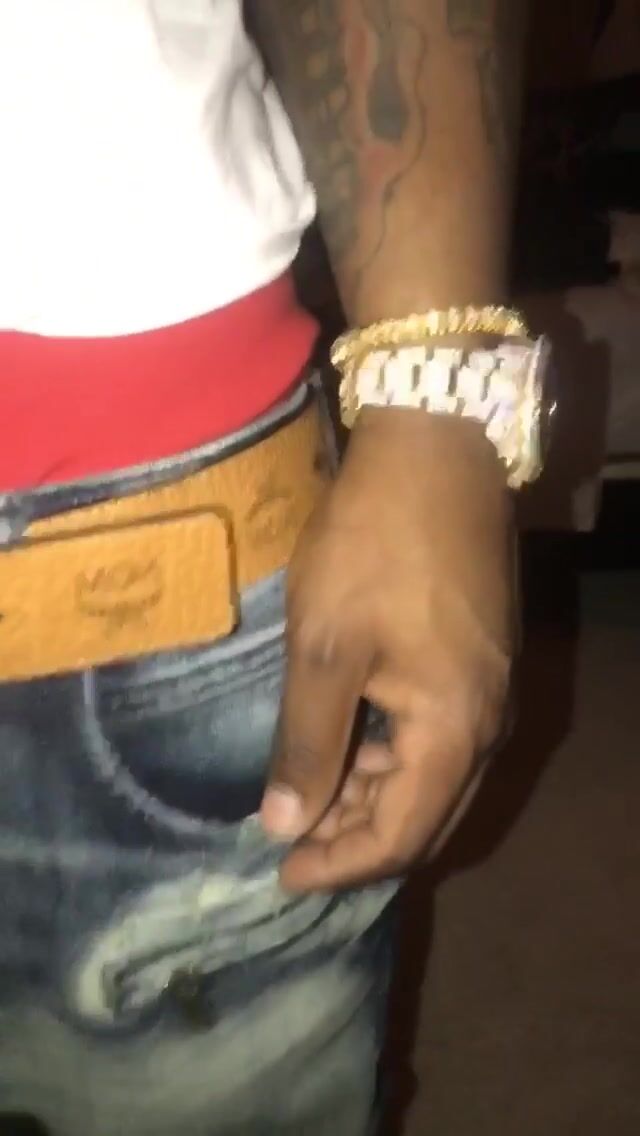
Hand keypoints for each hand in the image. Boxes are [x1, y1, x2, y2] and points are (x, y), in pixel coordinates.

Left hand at [260, 407, 515, 891]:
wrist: (436, 450)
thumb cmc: (373, 548)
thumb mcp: (324, 648)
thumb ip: (307, 743)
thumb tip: (282, 825)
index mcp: (454, 731)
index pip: (398, 835)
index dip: (337, 865)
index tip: (278, 873)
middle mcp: (488, 723)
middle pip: (425, 816)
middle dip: (355, 837)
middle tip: (289, 838)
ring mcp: (493, 689)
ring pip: (434, 777)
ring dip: (372, 795)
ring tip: (308, 791)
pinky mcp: (484, 658)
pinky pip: (440, 737)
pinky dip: (392, 755)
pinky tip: (350, 738)